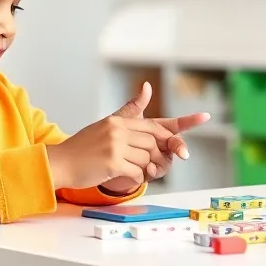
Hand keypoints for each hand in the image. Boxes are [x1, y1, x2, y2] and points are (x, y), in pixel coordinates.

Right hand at [46, 83, 201, 189]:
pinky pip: (137, 173)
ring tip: (123, 169)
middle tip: (146, 165)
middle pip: (154, 145)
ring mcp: (115, 146)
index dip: (181, 125)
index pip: (156, 125)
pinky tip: (120, 176)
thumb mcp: (106, 125)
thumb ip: (129, 110)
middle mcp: (119, 130)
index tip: (205, 117)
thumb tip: (147, 87)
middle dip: (155, 157)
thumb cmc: (84, 147)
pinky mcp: (112, 163)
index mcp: (119, 121)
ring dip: (142, 169)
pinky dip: (134, 178)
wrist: (60, 163)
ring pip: (147, 160)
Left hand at [100, 106, 210, 192]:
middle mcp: (161, 144)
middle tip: (183, 152)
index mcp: (158, 129)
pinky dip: (153, 170)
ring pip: (167, 160)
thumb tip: (146, 85)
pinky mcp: (149, 172)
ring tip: (152, 162)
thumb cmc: (115, 136)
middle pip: (177, 144)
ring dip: (162, 160)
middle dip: (180, 147)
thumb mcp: (126, 119)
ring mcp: (157, 158)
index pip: (178, 124)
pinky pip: (156, 171)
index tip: (205, 116)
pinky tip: (147, 169)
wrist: (102, 157)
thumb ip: (137, 104)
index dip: (192, 120)